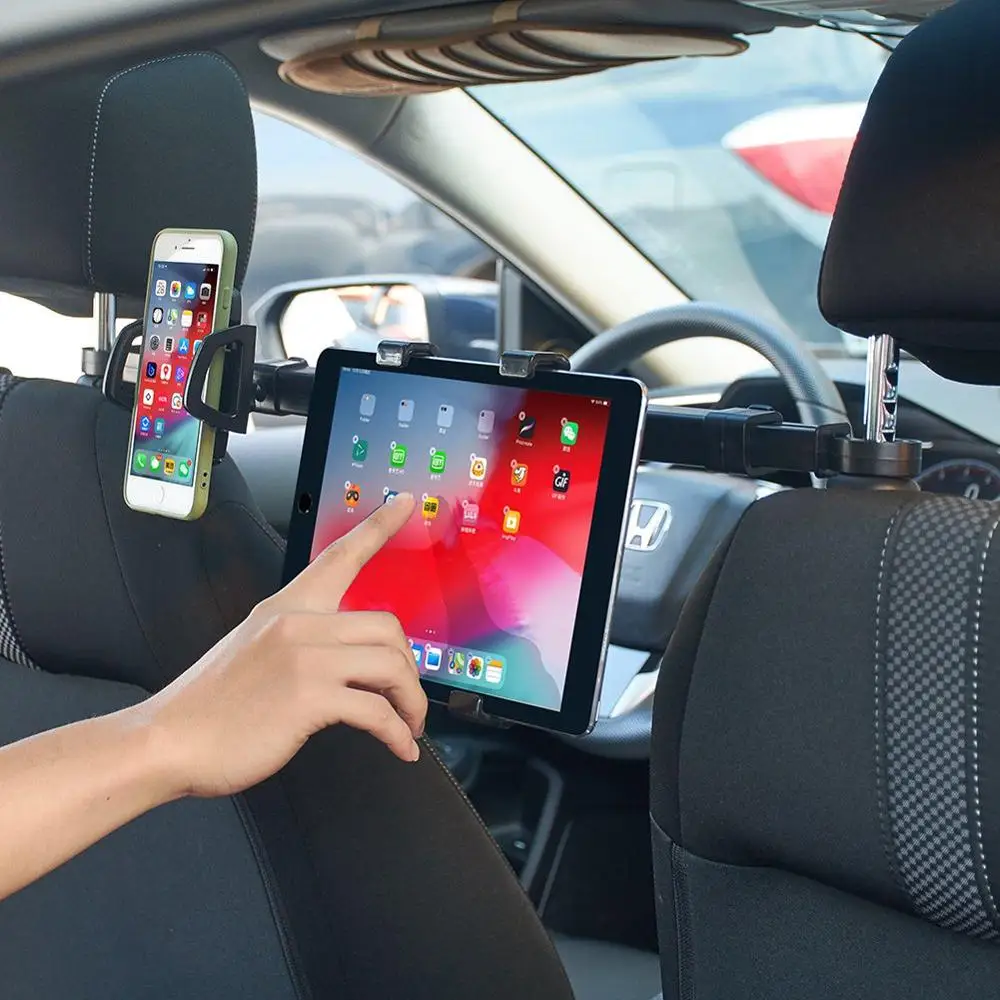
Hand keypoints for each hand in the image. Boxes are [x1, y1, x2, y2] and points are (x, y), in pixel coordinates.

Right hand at [136, 493, 424, 798]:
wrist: (168, 741)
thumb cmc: (211, 705)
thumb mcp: (254, 649)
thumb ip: (299, 641)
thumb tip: (345, 657)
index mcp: (286, 607)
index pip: (341, 555)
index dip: (378, 526)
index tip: (406, 503)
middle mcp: (299, 624)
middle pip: (387, 626)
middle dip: (409, 668)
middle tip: (408, 698)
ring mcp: (305, 659)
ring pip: (391, 666)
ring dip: (410, 703)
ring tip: (408, 726)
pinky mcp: (309, 699)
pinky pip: (377, 712)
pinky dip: (397, 733)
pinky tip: (400, 748)